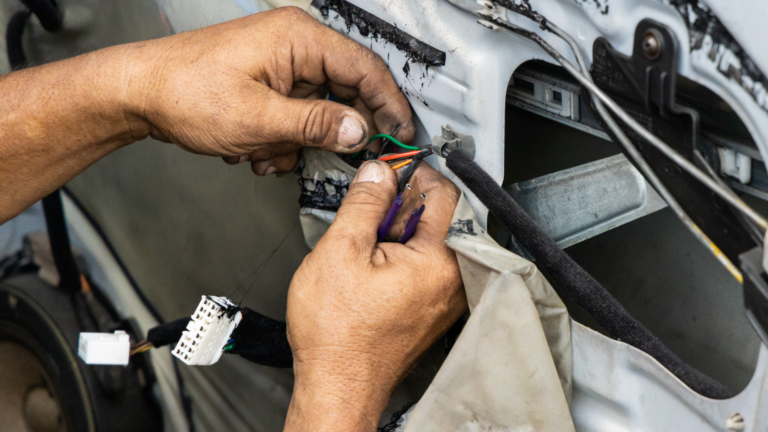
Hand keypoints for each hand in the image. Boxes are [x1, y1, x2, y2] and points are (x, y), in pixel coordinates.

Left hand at [129, 7, 412, 174]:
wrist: (140, 94)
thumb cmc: (184, 91)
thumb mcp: (258, 118)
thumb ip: (316, 125)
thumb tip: (360, 131)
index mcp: (298, 38)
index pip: (365, 68)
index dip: (389, 105)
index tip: (400, 135)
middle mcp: (295, 45)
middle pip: (346, 90)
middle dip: (334, 131)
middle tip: (340, 157)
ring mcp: (283, 64)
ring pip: (321, 110)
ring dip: (300, 141)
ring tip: (268, 152)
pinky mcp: (271, 82)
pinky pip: (298, 115)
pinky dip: (284, 139)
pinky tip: (257, 149)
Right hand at [284, 161, 466, 430]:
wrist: (336, 387)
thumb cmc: (338, 335)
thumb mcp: (340, 251)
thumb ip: (364, 203)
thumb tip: (377, 172)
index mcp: (440, 262)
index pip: (447, 194)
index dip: (416, 174)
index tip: (391, 169)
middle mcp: (454, 280)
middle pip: (441, 217)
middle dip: (404, 205)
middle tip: (370, 211)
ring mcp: (445, 298)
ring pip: (431, 241)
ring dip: (400, 231)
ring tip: (367, 244)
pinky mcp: (432, 310)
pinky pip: (426, 267)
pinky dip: (402, 256)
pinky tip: (373, 267)